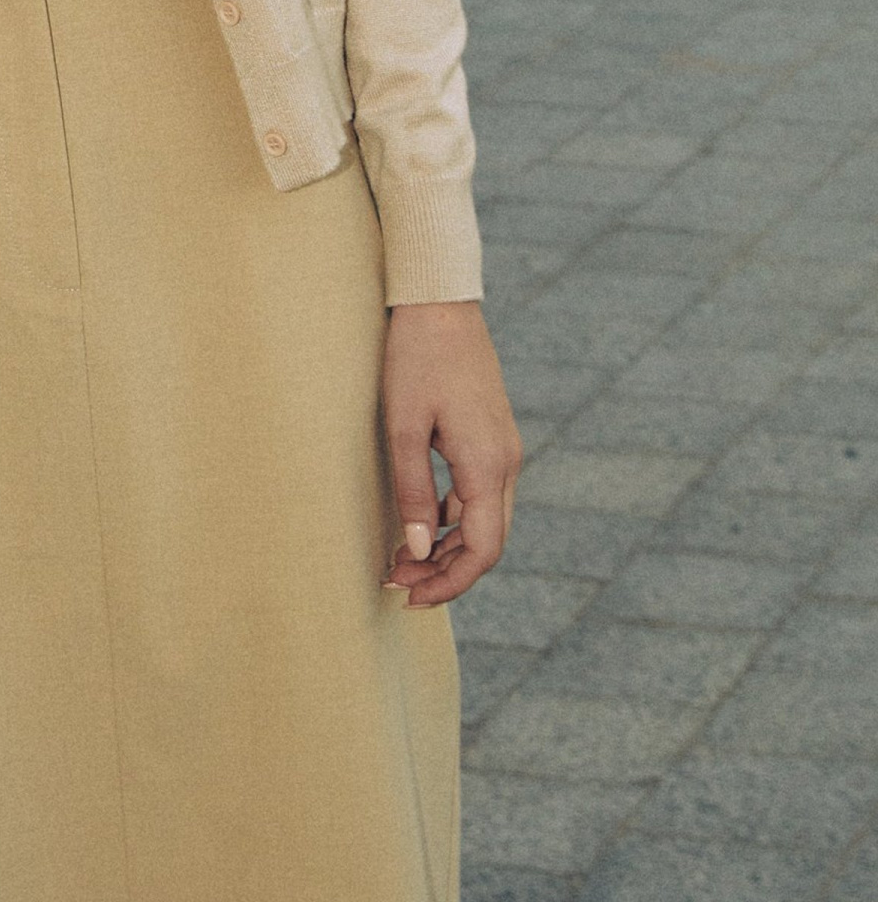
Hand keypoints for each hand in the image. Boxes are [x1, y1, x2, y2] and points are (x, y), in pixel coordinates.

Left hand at [381, 300, 522, 608]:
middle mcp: (506, 463)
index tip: (409, 597)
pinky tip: (419, 525)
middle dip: (445, 572)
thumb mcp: (402, 427)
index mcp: (488, 465)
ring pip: (485, 521)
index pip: (483, 550)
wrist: (440, 304)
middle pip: (487, 543)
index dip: (449, 583)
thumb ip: (411, 492)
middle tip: (395, 583)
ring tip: (400, 561)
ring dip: (448, 548)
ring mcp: (503, 450)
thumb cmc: (415, 359)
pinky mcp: (491, 438)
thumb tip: (416, 552)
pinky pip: (480, 496)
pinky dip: (453, 520)